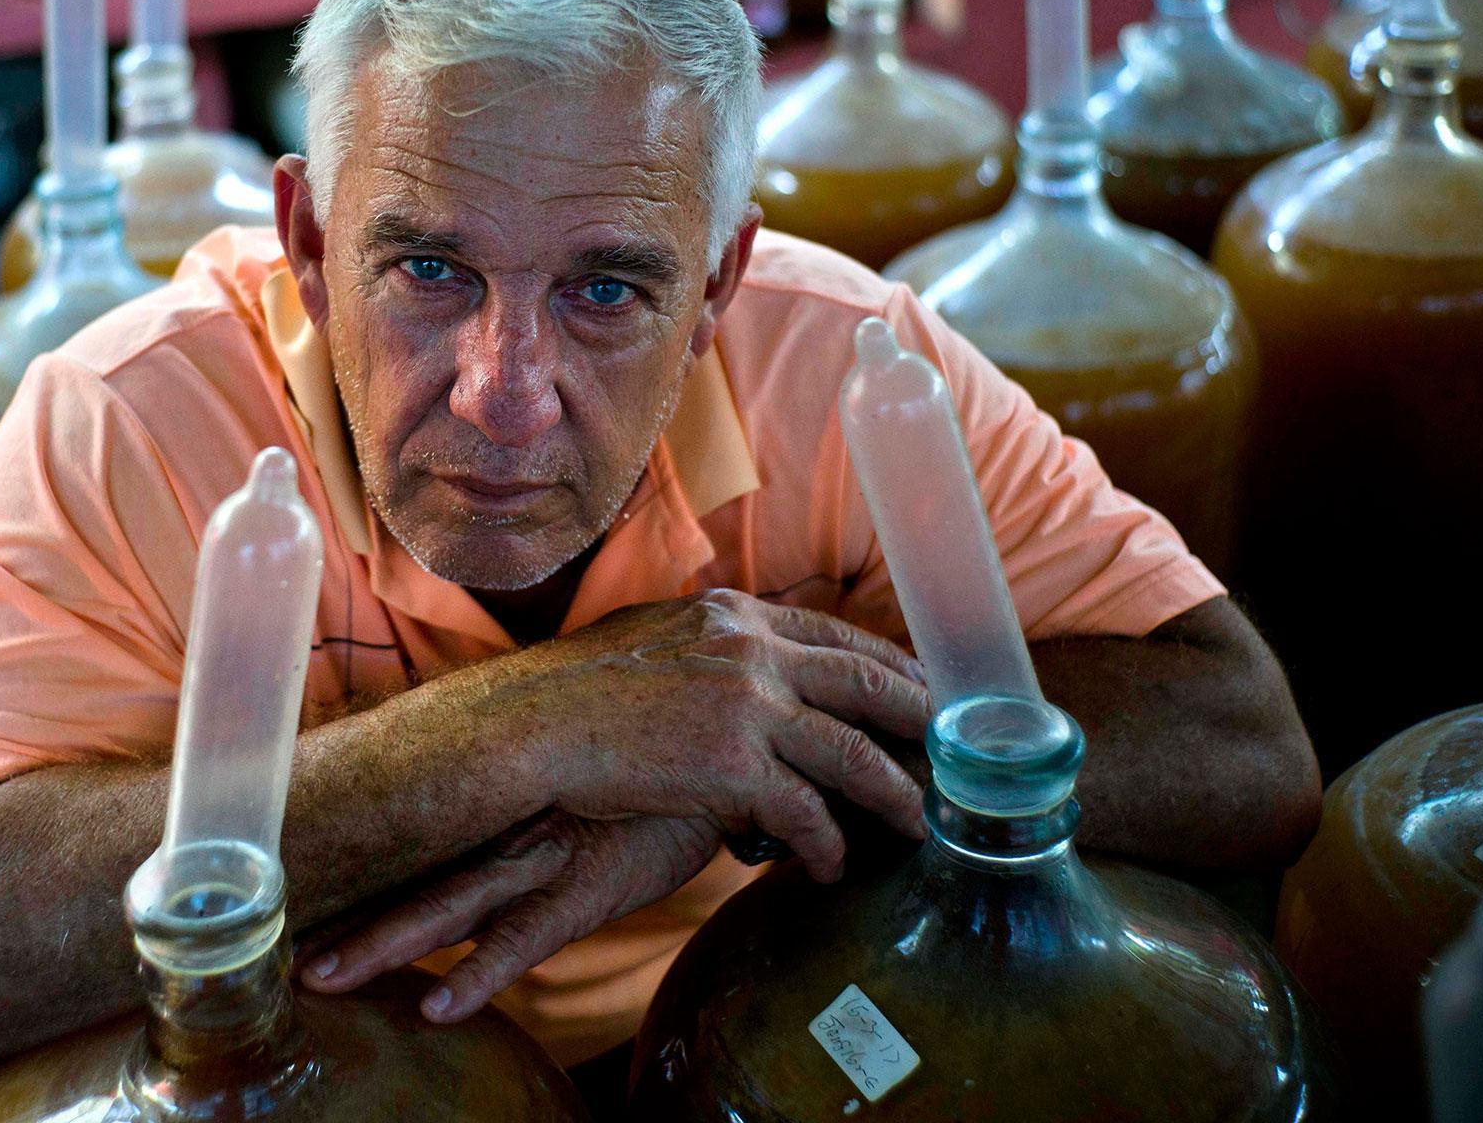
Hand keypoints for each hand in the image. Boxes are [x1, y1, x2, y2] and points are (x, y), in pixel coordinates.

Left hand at [299, 810, 722, 1021]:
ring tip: (324, 979)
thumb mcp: (585, 779)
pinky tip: (438, 1010)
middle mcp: (507, 830)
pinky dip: (479, 975)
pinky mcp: (587, 888)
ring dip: (385, 945)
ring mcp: (543, 858)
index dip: (355, 863)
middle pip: (412, 878)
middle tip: (278, 953)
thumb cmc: (651, 773)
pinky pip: (524, 940)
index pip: (413, 836)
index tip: (290, 884)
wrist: (725, 758)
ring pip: (448, 908)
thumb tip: (497, 805)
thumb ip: (539, 793)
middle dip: (348, 917)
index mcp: (502, 807)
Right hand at [497, 587, 931, 881]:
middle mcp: (751, 651)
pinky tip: (831, 867)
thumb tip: (738, 658)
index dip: (890, 668)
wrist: (528, 725)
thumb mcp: (650, 637)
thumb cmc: (573, 690)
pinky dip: (827, 846)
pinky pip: (806, 814)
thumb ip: (706, 644)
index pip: (838, 636)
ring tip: (918, 827)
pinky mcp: (732, 767)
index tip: (920, 695)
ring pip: (854, 754)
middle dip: (921, 724)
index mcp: (733, 615)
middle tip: (955, 757)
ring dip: (895, 797)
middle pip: (869, 684)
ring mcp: (747, 707)